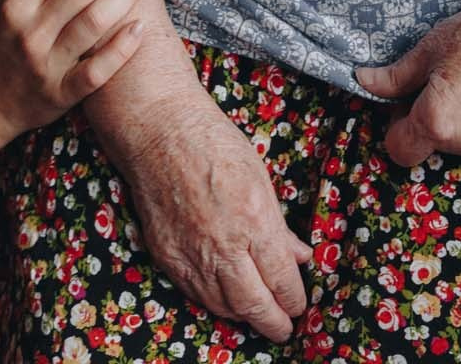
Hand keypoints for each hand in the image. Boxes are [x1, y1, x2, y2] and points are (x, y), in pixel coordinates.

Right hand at [98, 89, 312, 340]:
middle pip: (254, 303)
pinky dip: (214, 303)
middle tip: (283, 327)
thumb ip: (278, 226)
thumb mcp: (260, 178)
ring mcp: (192, 253)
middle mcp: (224, 245)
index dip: (293, 298)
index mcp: (255, 220)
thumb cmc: (215, 144)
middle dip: (273, 321)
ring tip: (257, 315)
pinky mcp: (167, 256)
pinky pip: (195, 293)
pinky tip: (226, 300)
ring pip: (223, 306)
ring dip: (244, 315)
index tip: (298, 305)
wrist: (162, 132)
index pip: (281, 279)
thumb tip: (299, 256)